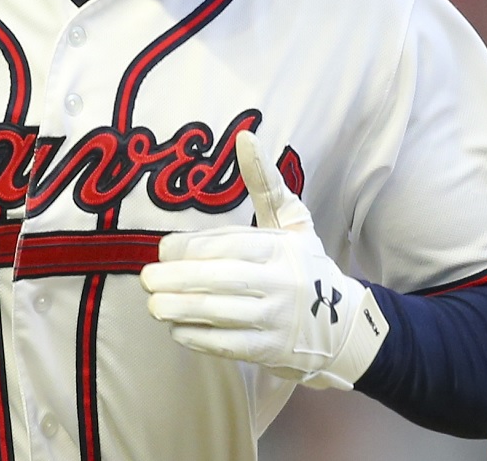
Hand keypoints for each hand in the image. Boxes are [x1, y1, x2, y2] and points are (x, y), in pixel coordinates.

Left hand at [139, 130, 388, 389]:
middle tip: (146, 278)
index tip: (162, 249)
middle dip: (177, 279)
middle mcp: (279, 284)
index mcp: (280, 248)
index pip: (228, 246)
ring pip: (219, 315)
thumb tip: (244, 136)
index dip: (190, 249)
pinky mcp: (268, 350)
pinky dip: (196, 337)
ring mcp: (274, 320)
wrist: (340, 323)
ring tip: (154, 305)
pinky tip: (177, 327)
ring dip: (180, 309)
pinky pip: (225, 344)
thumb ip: (265, 181)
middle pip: (219, 281)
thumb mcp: (290, 219)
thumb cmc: (303, 263)